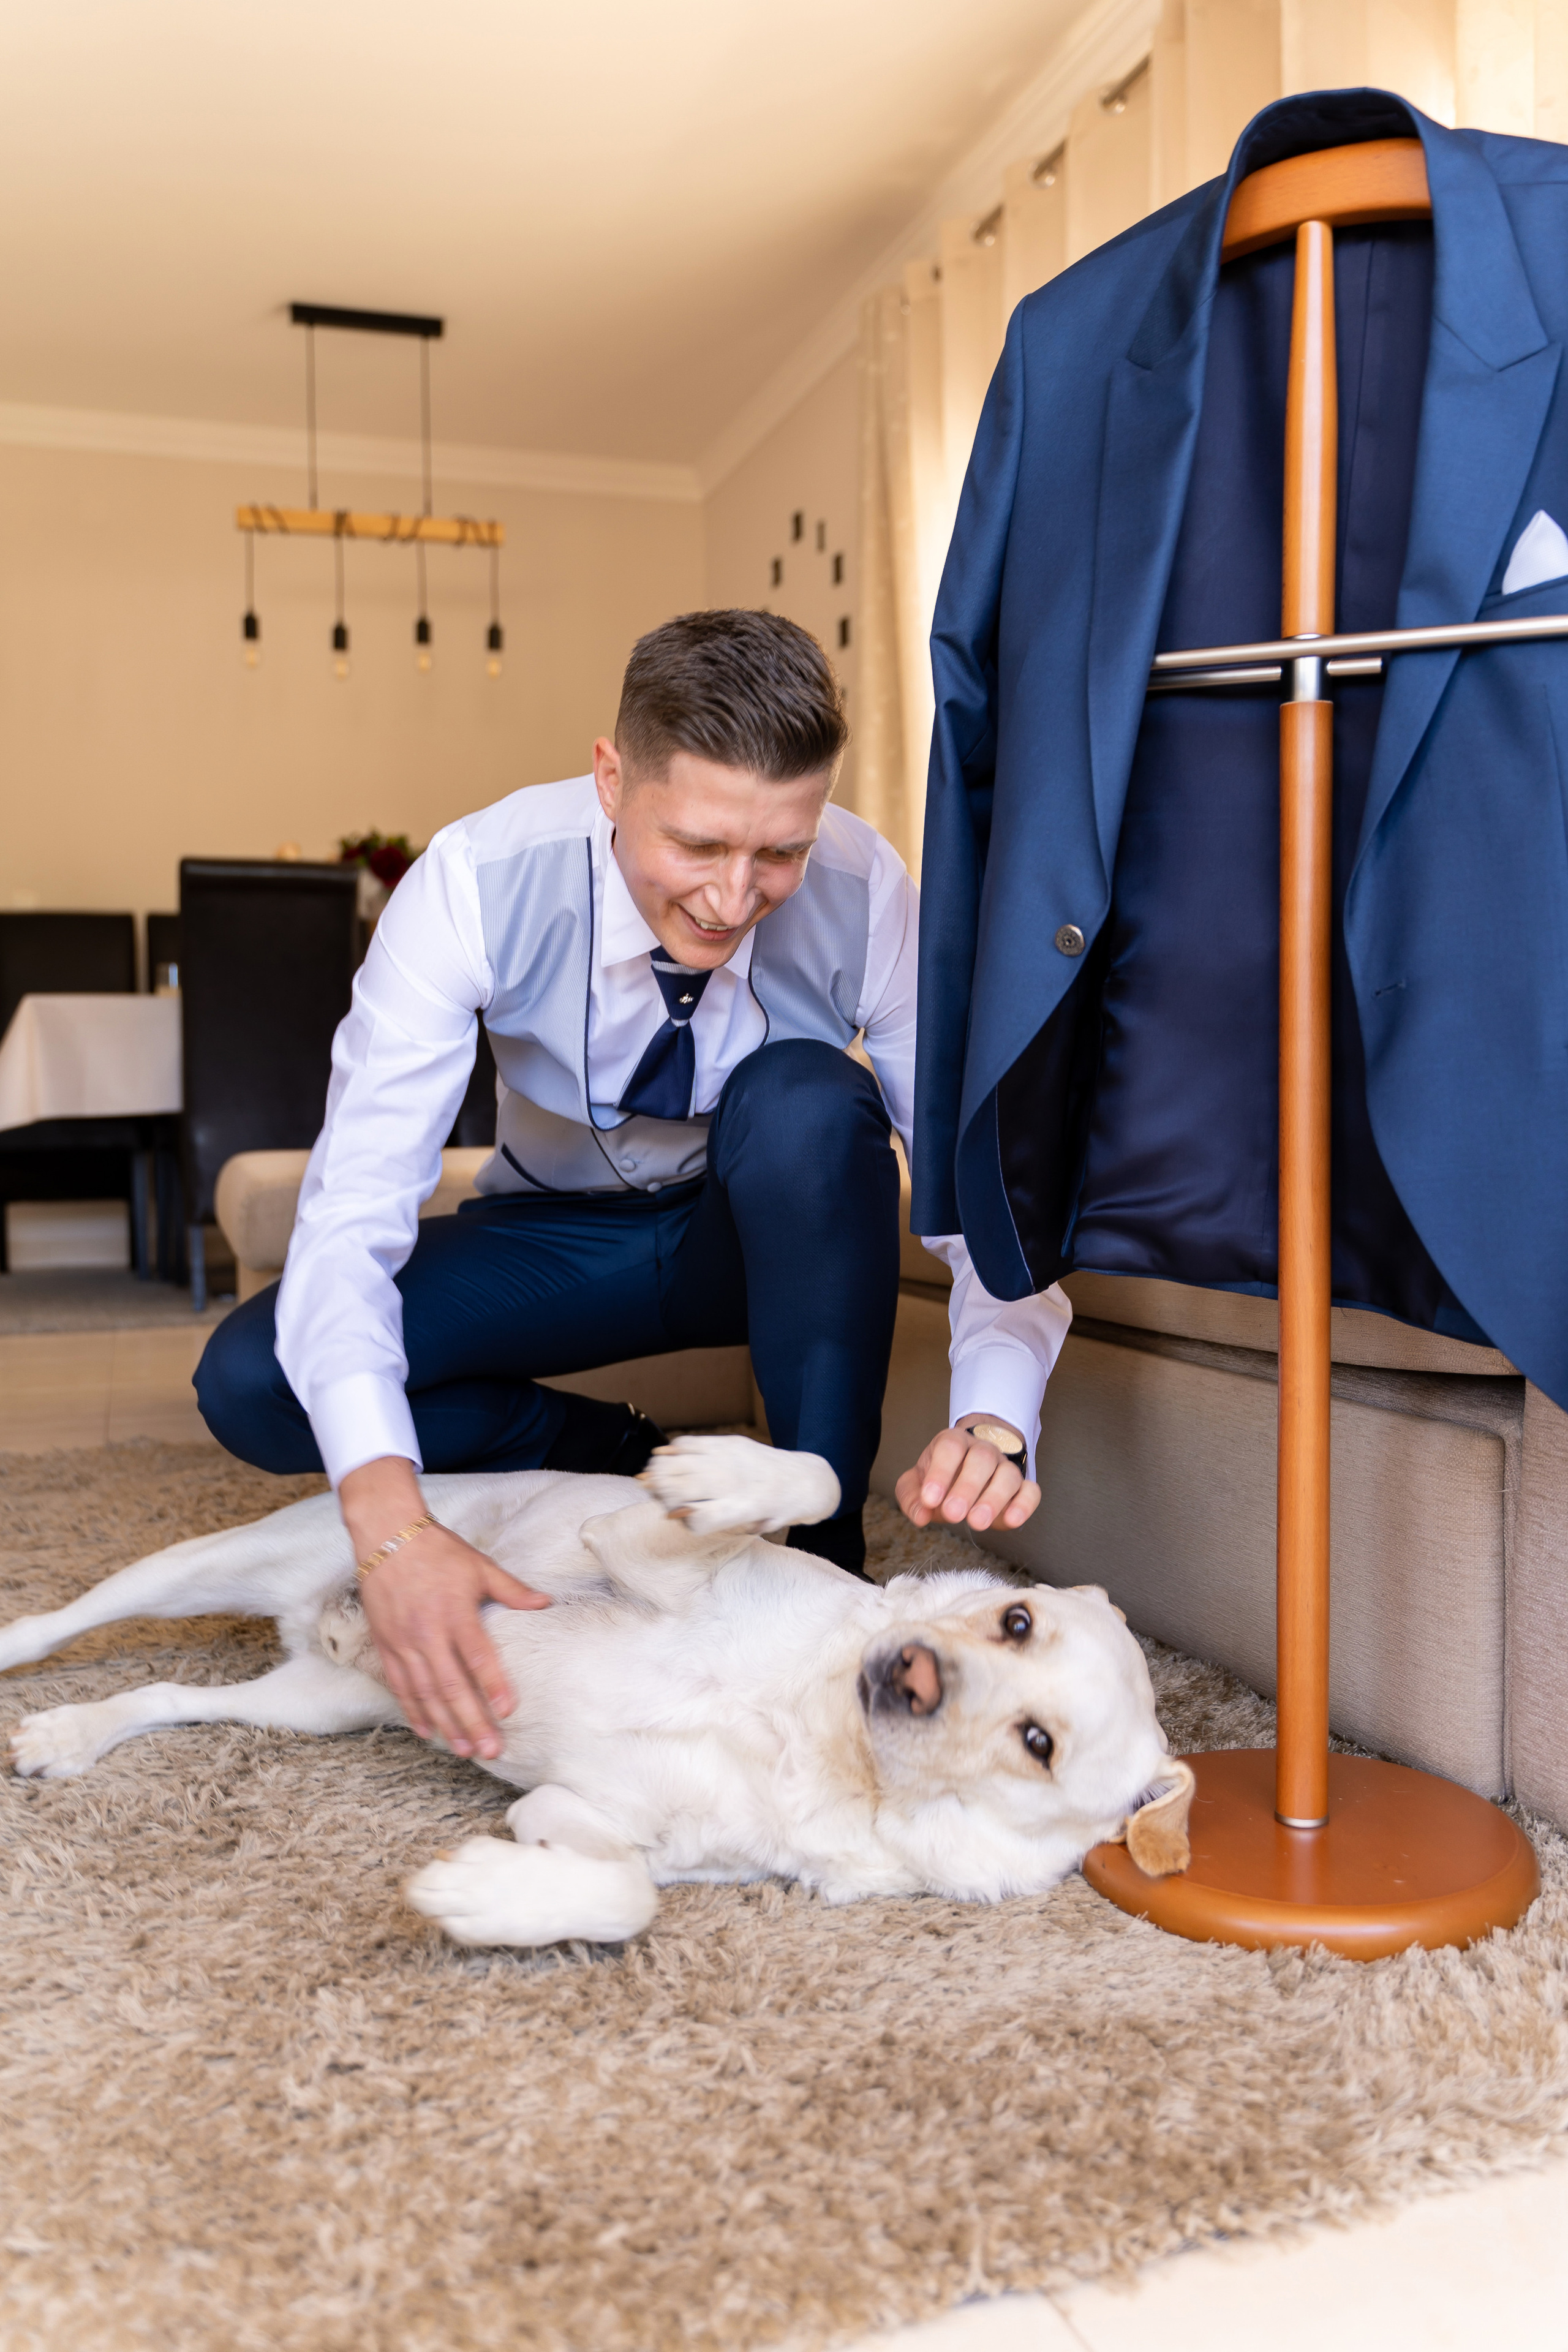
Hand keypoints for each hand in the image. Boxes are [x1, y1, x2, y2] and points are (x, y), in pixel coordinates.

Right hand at [339, 1457, 550, 1759]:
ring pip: (425, 1693)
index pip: (477, 1656)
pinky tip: (427, 1731)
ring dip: (445, 1724)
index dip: (493, 1685)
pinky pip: (399, 1686)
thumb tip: (546, 1603)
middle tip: (490, 1749)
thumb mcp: (479, 1565)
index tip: (508, 1711)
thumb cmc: (438, 1550)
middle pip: (451, 1685)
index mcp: (455, 1612)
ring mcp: (403, 1642)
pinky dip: (413, 1711)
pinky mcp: (385, 1645)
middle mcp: (427, 1632)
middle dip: (472, 1721)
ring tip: (465, 1749)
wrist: (386, 1536)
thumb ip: (512, 1589)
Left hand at [895, 1421, 1040, 1534]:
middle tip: (953, 1513)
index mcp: (954, 1443)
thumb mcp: (916, 1484)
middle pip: (981, 1459)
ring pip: (1008, 1475)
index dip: (940, 1472)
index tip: (929, 1499)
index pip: (950, 1448)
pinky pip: (1031, 1491)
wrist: (965, 1472)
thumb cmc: (941, 1479)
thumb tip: (920, 1514)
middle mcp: (982, 1451)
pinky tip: (1011, 1520)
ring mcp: (1005, 1467)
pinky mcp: (1021, 1488)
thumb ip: (912, 1498)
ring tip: (977, 1522)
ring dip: (993, 1499)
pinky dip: (1024, 1505)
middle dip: (967, 1488)